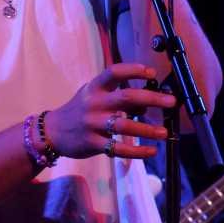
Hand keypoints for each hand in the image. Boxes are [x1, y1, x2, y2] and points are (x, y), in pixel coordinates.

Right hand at [44, 63, 175, 158]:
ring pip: (124, 125)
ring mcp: (92, 124)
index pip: (114, 73)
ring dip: (147, 129)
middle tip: (171, 101)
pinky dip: (136, 151)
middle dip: (152, 98)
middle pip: (126, 97)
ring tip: (164, 132)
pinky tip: (151, 151)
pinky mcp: (92, 143)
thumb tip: (147, 102)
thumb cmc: (78, 110)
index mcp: (95, 88)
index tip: (151, 73)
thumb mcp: (93, 97)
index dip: (133, 70)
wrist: (52, 132)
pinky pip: (118, 149)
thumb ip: (117, 97)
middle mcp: (94, 103)